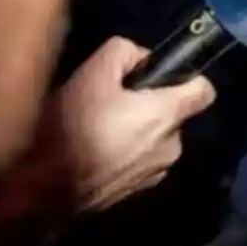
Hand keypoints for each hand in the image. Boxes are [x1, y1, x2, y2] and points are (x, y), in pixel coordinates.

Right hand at [45, 36, 215, 210]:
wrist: (41, 194)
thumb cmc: (72, 128)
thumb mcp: (92, 73)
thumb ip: (124, 52)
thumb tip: (140, 58)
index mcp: (168, 116)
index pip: (205, 91)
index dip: (187, 77)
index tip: (160, 75)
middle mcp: (171, 147)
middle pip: (172, 114)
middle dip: (149, 104)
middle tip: (111, 102)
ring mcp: (154, 174)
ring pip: (154, 140)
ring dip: (135, 131)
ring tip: (96, 129)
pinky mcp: (134, 193)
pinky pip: (138, 162)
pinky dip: (123, 154)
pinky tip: (92, 152)